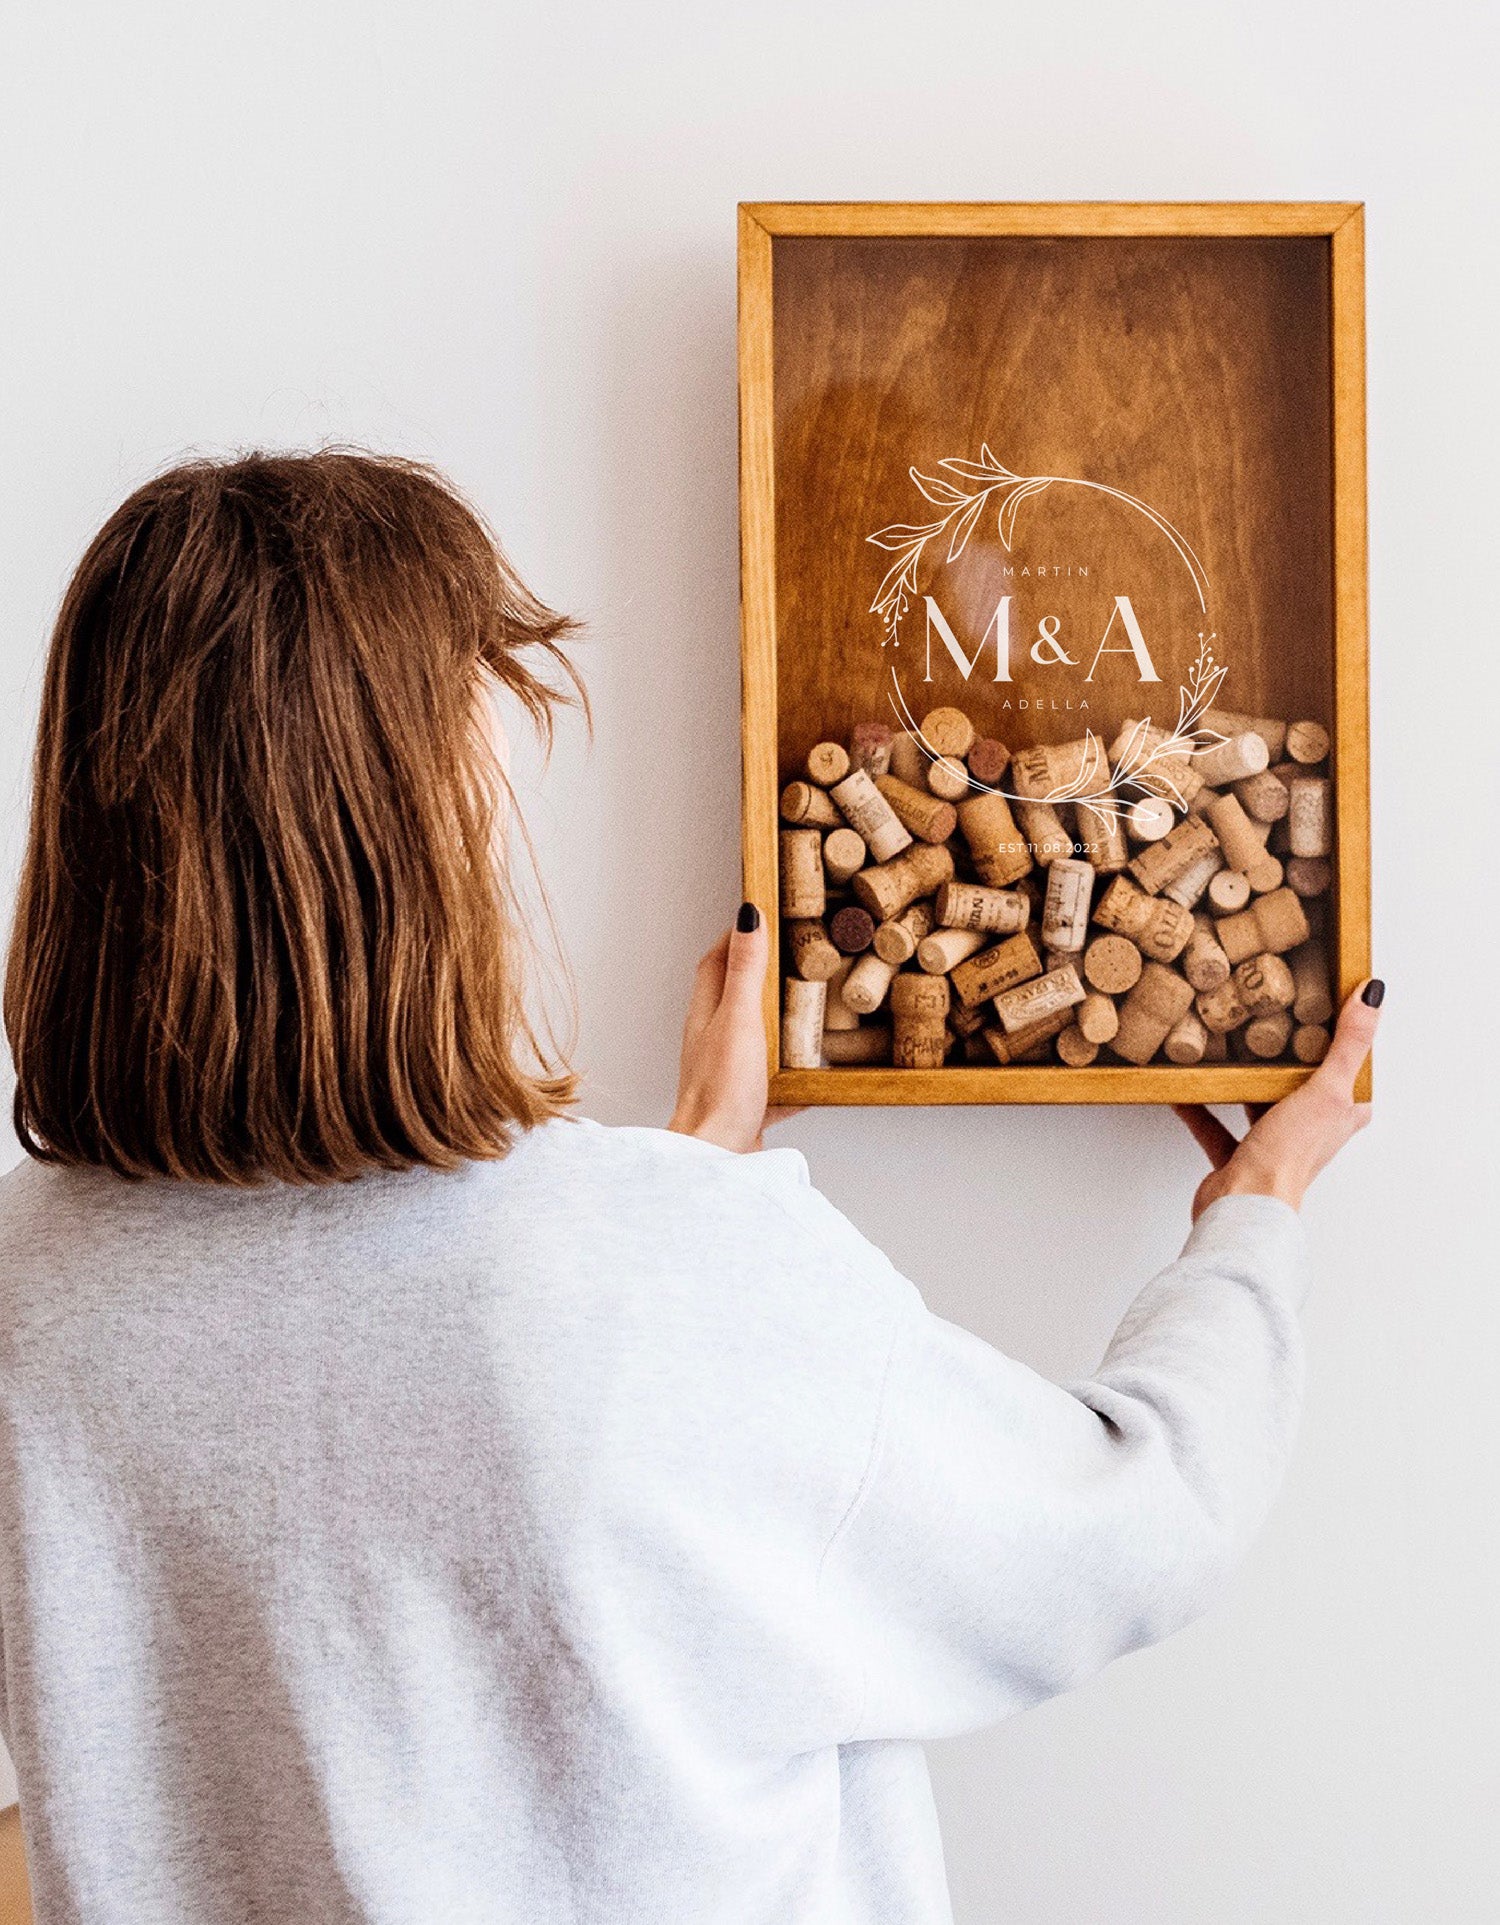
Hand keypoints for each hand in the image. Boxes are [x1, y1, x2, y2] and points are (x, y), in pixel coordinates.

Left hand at [669, 904, 795, 1152]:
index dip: (733, 939)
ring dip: (778, 1026)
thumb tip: (747, 917)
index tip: (759, 920)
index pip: (714, 964)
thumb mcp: (740, 1020)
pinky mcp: (746, 1105)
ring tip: (809, 1013)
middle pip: (733, 999)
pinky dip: (795, 1079)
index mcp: (706, 1016)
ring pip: (755, 1040)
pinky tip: (817, 1080)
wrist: (714, 1157)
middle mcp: (712, 1043)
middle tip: (791, 960)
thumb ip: (746, 970)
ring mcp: (728, 1075)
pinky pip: (774, 1086)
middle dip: (759, 977)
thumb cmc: (719, 1092)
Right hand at [1174, 980, 1383, 1218]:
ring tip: (1228, 1051)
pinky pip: (1216, 1127)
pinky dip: (1201, 1108)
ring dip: (1246, 1084)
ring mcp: (1274, 1146)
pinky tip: (1185, 1090)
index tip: (1329, 1017)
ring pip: (1261, 1106)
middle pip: (1305, 1091)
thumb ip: (1348, 1043)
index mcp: (1340, 1119)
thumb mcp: (1326, 1089)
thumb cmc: (1290, 1155)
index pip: (1353, 1080)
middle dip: (1290, 1064)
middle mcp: (1311, 1134)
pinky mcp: (1238, 1158)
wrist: (1244, 1205)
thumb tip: (1373, 995)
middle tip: (1271, 1026)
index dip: (1346, 1051)